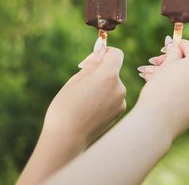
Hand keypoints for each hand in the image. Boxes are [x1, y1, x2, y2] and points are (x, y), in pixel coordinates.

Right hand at [17, 44, 125, 184]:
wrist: (68, 138)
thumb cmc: (66, 107)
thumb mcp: (75, 80)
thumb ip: (92, 64)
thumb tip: (102, 51)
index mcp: (109, 76)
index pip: (116, 54)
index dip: (105, 52)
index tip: (92, 59)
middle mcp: (120, 87)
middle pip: (113, 71)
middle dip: (99, 72)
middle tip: (80, 82)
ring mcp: (121, 101)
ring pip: (112, 85)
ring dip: (101, 86)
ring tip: (83, 100)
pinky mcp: (120, 112)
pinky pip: (113, 98)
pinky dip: (103, 99)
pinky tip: (89, 109)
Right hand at [135, 37, 188, 137]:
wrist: (158, 122)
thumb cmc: (160, 89)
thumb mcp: (166, 66)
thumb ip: (173, 52)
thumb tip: (173, 42)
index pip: (188, 46)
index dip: (172, 46)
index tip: (160, 50)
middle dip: (172, 61)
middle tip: (154, 63)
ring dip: (173, 72)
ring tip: (150, 74)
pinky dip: (180, 83)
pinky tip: (160, 84)